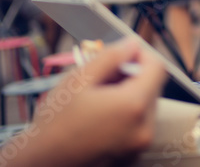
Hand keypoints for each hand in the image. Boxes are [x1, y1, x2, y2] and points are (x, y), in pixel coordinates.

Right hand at [0, 39, 166, 166]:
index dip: (141, 54)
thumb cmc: (56, 121)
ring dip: (128, 94)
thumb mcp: (79, 79)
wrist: (42, 161)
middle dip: (132, 75)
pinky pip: (138, 124)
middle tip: (102, 76)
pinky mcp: (132, 156)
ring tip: (98, 97)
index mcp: (133, 106)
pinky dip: (126, 114)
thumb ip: (111, 56)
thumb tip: (132, 44)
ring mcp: (139, 145)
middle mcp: (144, 128)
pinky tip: (100, 115)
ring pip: (145, 105)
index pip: (158, 67)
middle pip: (153, 86)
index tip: (122, 54)